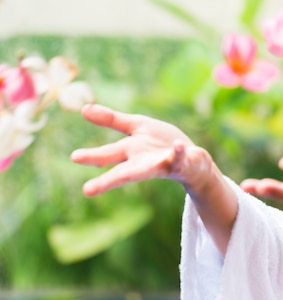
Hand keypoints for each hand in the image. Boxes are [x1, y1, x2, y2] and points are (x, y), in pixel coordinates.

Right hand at [71, 104, 212, 196]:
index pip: (109, 156)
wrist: (192, 160)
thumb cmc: (160, 145)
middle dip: (107, 180)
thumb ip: (112, 120)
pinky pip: (181, 157)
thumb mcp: (136, 127)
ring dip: (143, 170)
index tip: (73, 158)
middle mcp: (144, 163)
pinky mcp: (183, 162)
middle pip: (124, 172)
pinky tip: (177, 146)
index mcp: (131, 152)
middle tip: (87, 190)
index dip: (92, 157)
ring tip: (126, 174)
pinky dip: (178, 152)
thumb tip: (83, 109)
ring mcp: (164, 164)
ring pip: (151, 170)